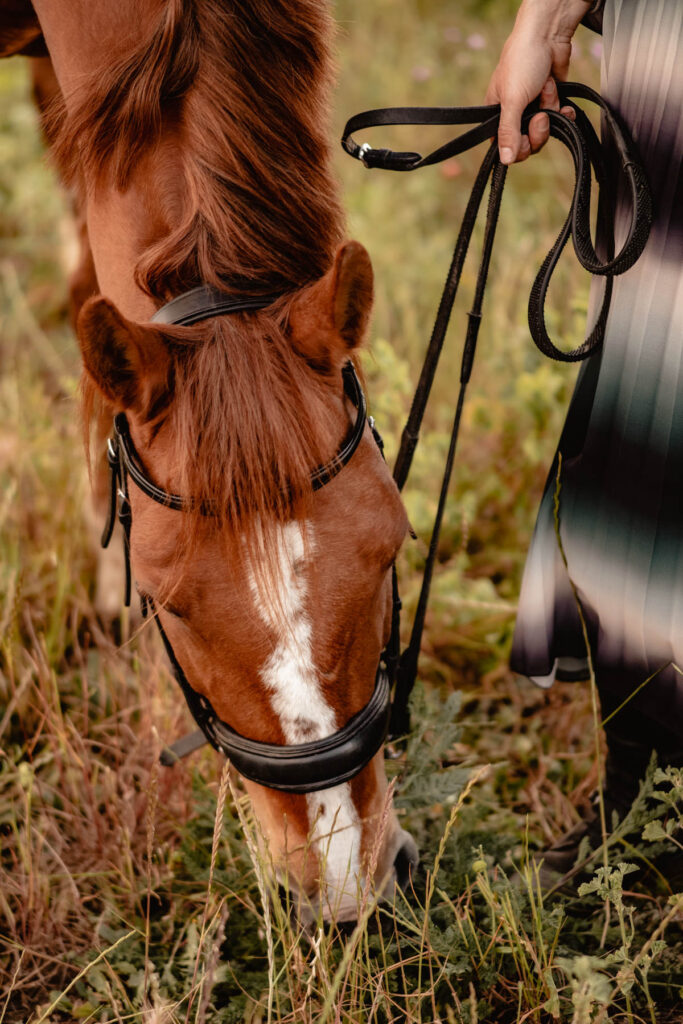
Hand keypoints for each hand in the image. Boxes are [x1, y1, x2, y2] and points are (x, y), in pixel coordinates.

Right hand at [485, 0, 590, 163]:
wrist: (548, 35)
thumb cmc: (522, 61)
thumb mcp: (512, 100)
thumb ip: (508, 132)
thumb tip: (505, 160)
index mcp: (497, 114)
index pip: (505, 146)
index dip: (519, 147)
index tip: (526, 138)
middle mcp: (514, 113)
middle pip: (528, 143)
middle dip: (539, 130)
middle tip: (541, 115)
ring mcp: (533, 108)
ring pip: (545, 131)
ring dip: (550, 112)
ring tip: (547, 92)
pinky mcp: (550, 101)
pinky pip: (559, 119)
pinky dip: (563, 112)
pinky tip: (563, 103)